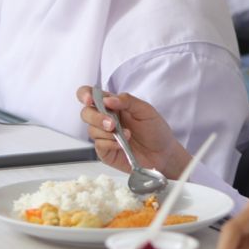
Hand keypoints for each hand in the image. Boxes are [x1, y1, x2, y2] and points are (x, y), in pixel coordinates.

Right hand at [74, 86, 190, 177]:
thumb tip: (108, 99)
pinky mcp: (105, 151)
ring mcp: (104, 136)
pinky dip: (110, 144)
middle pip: (86, 113)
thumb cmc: (155, 130)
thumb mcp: (145, 110)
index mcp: (112, 105)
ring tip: (127, 135)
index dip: (85, 95)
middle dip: (96, 118)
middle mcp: (105, 119)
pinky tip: (122, 145)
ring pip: (91, 130)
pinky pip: (99, 145)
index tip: (89, 100)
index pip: (90, 95)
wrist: (164, 153)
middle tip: (112, 124)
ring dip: (107, 133)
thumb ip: (126, 101)